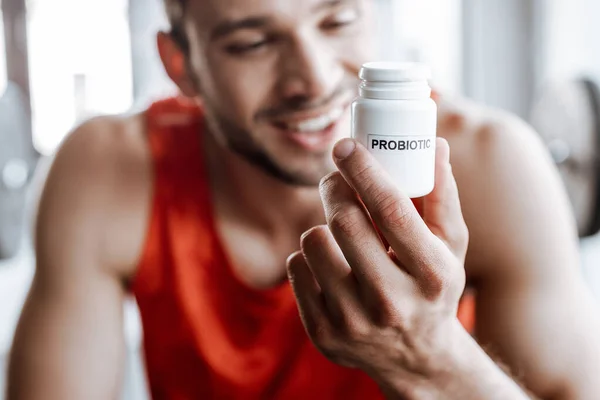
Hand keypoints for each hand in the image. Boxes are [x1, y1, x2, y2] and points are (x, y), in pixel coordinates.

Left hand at [287, 138, 469, 394]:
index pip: (392, 210)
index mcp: (432, 275)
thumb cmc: (433, 288)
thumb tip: (433, 143)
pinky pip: (296, 267)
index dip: (365, 170)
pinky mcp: (322, 334)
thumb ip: (442, 195)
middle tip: (336, 181)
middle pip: (345, 222)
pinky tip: (329, 264)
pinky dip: (308, 256)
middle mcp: (392, 303)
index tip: (346, 145)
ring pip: (313, 241)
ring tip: (339, 233)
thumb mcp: (450, 247)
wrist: (417, 358)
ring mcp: (353, 323)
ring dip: (322, 226)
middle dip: (335, 189)